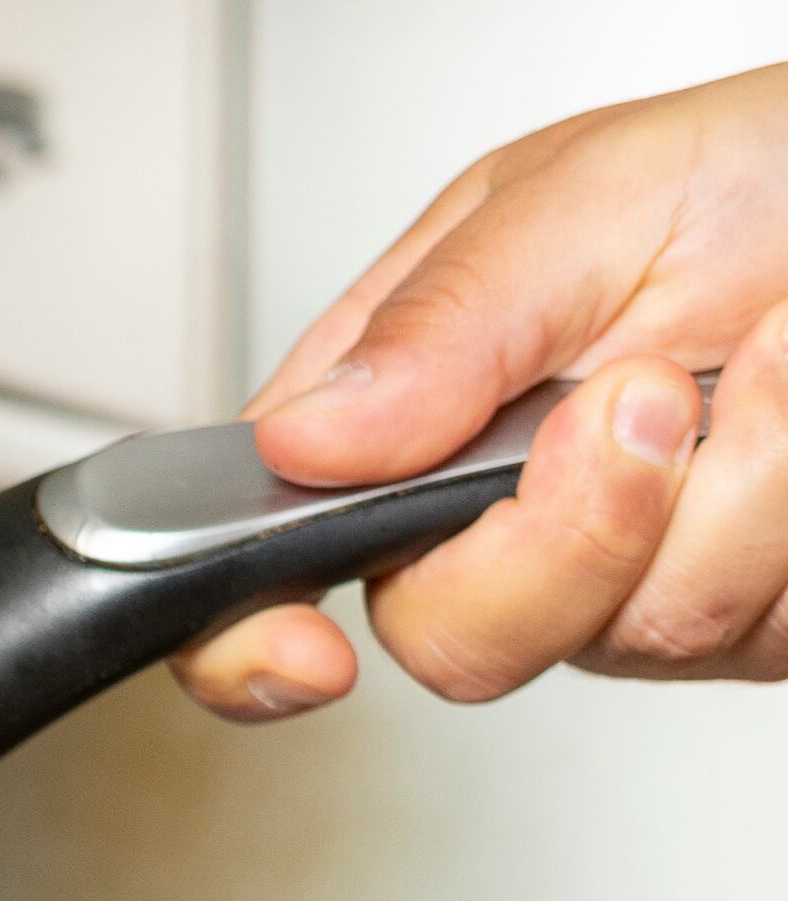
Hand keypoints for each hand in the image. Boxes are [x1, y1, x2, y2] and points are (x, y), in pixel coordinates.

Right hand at [171, 63, 787, 721]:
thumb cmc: (767, 169)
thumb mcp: (593, 192)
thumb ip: (440, 317)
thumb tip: (304, 441)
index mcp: (406, 406)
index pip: (269, 548)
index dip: (248, 631)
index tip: (301, 648)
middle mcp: (500, 512)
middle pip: (454, 638)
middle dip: (567, 532)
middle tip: (646, 397)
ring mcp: (624, 578)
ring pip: (630, 634)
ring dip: (732, 486)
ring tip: (767, 359)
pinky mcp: (741, 614)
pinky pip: (747, 622)